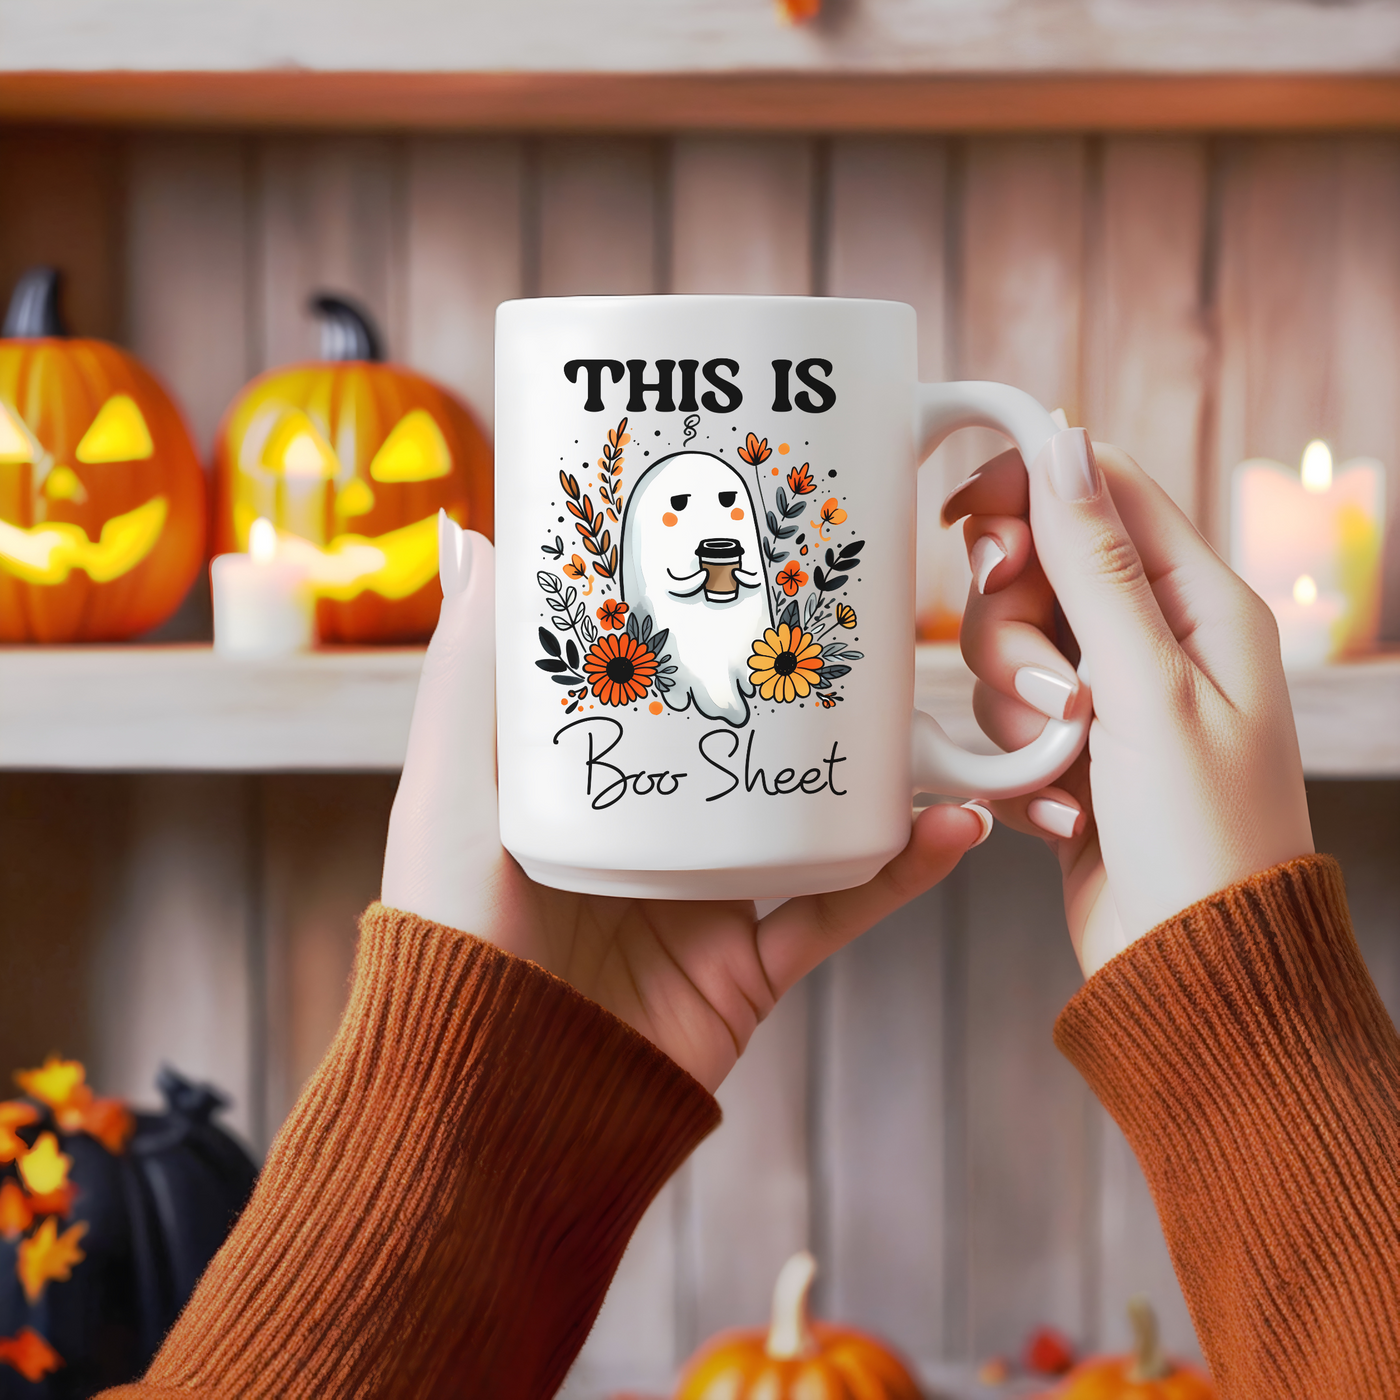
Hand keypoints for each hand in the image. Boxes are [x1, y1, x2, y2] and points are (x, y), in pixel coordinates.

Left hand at [381, 515, 989, 1093]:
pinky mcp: (749, 966)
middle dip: (797, 684)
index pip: (652, 684)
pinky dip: (901, 872)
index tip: (743, 546)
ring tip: (921, 705)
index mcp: (584, 784)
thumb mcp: (451, 782)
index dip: (694, 619)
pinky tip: (951, 824)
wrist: (495, 1101)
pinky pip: (841, 908)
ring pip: (806, 816)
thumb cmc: (452, 932)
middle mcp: (648, 833)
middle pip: (741, 743)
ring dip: (872, 771)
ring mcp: (703, 899)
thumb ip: (468, 666)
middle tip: (851, 610)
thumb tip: (476, 531)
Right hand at [944, 430, 1313, 977]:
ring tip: (1068, 769)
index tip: (963, 521)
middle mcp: (1155, 640)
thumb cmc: (1200, 837)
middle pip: (1039, 573)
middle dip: (1016, 633)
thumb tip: (1063, 442)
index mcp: (1200, 604)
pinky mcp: (1072, 753)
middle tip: (1050, 695)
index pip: (1102, 490)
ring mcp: (1110, 700)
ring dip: (1017, 712)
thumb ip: (1095, 564)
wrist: (1191, 969)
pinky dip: (1018, 764)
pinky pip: (1006, 720)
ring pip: (1009, 652)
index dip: (1027, 490)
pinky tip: (1065, 813)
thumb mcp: (1146, 688)